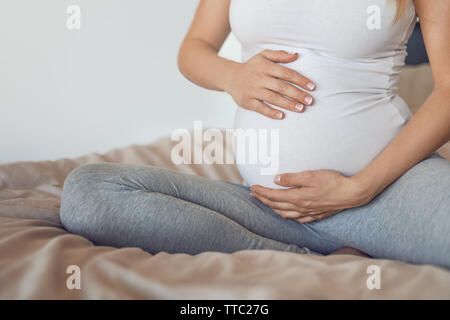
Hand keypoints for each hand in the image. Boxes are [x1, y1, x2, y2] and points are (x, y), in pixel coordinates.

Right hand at [225, 49, 315, 119]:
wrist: (230, 77)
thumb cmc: (252, 67)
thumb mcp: (263, 56)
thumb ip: (280, 55)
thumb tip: (296, 55)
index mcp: (265, 67)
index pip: (286, 73)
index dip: (300, 80)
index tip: (312, 87)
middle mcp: (259, 78)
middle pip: (281, 87)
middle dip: (297, 94)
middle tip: (310, 101)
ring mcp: (253, 91)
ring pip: (273, 98)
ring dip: (288, 104)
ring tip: (301, 109)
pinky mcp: (247, 102)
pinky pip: (260, 108)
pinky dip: (271, 112)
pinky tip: (282, 116)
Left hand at [250, 170, 372, 223]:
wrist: (351, 194)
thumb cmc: (332, 182)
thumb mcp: (310, 175)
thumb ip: (291, 178)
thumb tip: (275, 180)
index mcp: (297, 197)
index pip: (273, 196)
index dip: (261, 192)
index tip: (252, 187)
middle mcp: (300, 207)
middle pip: (276, 205)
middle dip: (263, 199)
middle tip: (253, 194)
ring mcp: (308, 213)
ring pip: (284, 213)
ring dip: (272, 208)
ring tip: (265, 203)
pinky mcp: (316, 215)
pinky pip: (297, 218)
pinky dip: (287, 216)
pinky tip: (287, 214)